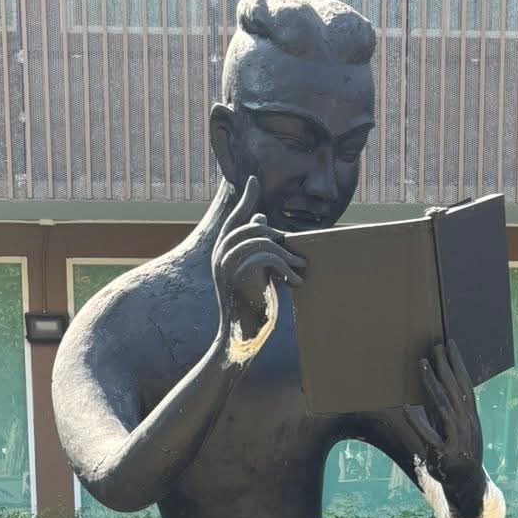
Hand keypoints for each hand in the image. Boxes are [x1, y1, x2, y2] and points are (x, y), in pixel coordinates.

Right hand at [211, 176, 306, 350]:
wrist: (243, 337)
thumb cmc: (251, 307)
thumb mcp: (254, 272)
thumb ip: (256, 248)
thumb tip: (262, 220)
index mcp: (221, 253)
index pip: (235, 219)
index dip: (245, 200)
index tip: (253, 180)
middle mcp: (220, 255)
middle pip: (254, 228)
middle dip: (278, 238)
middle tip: (295, 257)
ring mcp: (227, 264)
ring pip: (264, 240)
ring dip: (286, 255)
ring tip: (297, 270)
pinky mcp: (239, 274)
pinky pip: (269, 256)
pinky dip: (287, 268)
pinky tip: (294, 283)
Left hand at [403, 340, 483, 487]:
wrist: (467, 485)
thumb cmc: (458, 452)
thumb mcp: (456, 428)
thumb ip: (445, 408)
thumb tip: (432, 384)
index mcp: (470, 417)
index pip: (465, 385)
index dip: (458, 364)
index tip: (450, 344)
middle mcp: (466, 425)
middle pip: (455, 390)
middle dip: (445, 367)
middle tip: (435, 346)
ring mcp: (457, 440)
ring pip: (443, 407)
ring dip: (432, 384)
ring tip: (422, 365)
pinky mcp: (444, 455)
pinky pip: (429, 436)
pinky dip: (417, 422)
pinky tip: (406, 408)